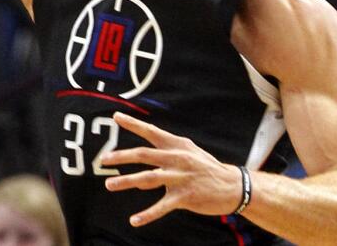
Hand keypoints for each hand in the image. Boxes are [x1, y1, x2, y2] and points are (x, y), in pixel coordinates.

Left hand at [101, 112, 242, 226]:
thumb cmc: (207, 168)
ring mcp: (180, 177)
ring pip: (147, 178)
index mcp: (178, 145)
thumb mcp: (189, 153)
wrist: (233, 186)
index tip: (116, 116)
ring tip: (109, 184)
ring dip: (126, 181)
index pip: (151, 131)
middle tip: (103, 160)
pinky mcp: (185, 196)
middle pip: (144, 154)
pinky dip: (147, 215)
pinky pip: (161, 206)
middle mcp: (177, 158)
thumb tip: (140, 165)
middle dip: (121, 156)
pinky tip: (134, 220)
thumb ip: (166, 155)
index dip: (133, 123)